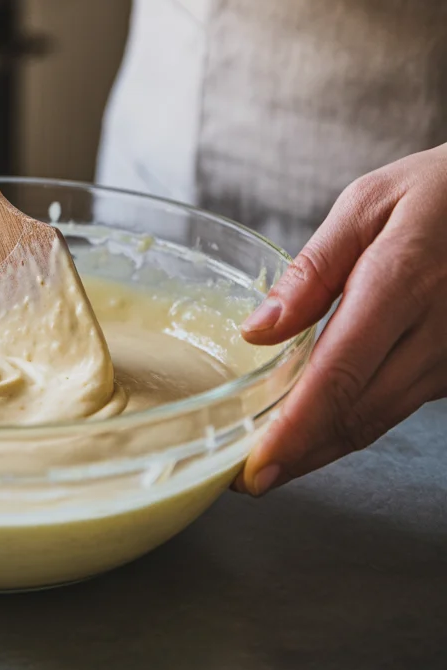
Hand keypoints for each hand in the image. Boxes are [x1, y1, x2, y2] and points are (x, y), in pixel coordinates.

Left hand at [236, 144, 446, 494]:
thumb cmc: (441, 192)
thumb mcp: (369, 203)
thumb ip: (313, 269)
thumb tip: (258, 331)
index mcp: (402, 282)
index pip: (340, 374)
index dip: (296, 429)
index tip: (254, 468)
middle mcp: (435, 332)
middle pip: (359, 414)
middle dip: (300, 455)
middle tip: (243, 477)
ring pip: (380, 419)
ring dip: (324, 447)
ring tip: (269, 460)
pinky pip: (400, 404)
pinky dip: (354, 421)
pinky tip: (317, 426)